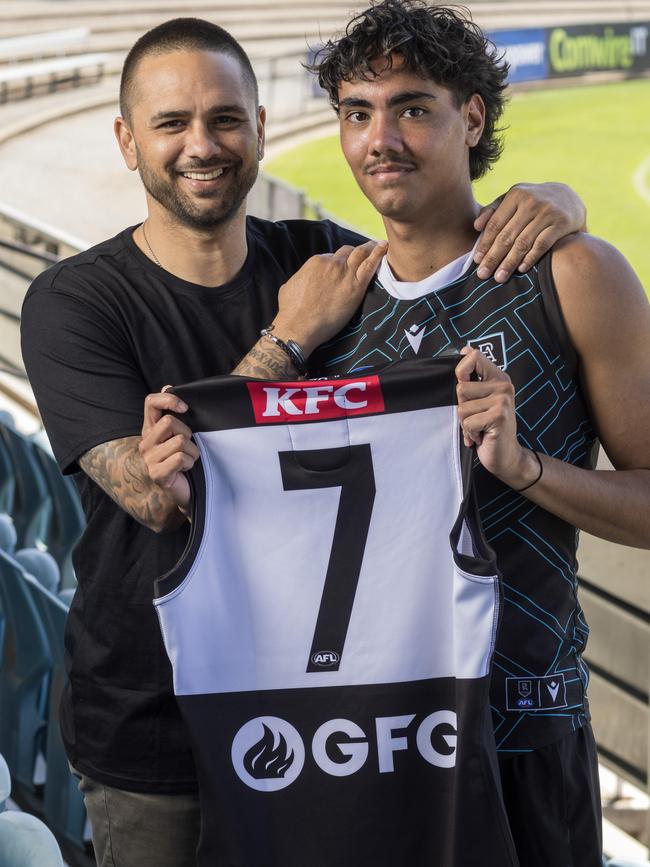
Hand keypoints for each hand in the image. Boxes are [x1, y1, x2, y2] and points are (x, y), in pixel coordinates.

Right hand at [139, 388, 199, 510]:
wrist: (187, 491)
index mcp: (150, 429)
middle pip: (170, 422)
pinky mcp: (156, 474)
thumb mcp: (181, 434)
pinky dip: (190, 463)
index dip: (168, 399)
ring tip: (188, 461)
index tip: (185, 407)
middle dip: (188, 434)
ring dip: (193, 452)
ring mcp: (148, 459)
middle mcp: (145, 442)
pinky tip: (185, 470)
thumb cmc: (185, 460)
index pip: (150, 402)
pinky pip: (181, 458)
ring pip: (180, 441)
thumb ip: (175, 413)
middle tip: (188, 447)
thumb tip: (167, 385)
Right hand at [273, 240, 387, 355]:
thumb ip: (301, 277)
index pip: (333, 256)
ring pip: (361, 254)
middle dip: (356, 252)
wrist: (299, 326)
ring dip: (370, 248)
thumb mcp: (290, 285)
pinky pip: (370, 266)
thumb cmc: (291, 310)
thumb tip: (303, 277)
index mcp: (316, 262)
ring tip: (379, 245)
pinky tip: (384, 247)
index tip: (344, 266)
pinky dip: (379, 254)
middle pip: (349, 252)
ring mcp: (345, 274)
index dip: (339, 261)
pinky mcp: (356, 287)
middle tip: (365, 252)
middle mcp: (332, 264)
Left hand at [456, 348, 538, 488]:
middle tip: (477, 417)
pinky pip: (467, 423)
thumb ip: (472, 378)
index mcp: (498, 378)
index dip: (461, 371)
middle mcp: (503, 386)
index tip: (467, 388)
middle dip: (462, 408)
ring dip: (466, 424)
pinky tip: (482, 436)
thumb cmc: (488, 427)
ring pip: (461, 408)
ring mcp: (503, 401)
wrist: (506, 456)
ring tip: (480, 427)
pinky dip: (470, 434)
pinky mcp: (499, 416)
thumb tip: (464, 349)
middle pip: (460, 388)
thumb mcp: (480, 400)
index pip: (473, 356)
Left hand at [473, 182, 586, 282]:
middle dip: (493, 257)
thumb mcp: (514, 200)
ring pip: (523, 242)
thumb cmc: (532, 202)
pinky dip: (531, 258)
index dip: (484, 244)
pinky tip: (521, 269)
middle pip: (507, 235)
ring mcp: (547, 212)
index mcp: (515, 195)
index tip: (476, 261)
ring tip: (499, 278)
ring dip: (509, 262)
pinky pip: (542, 244)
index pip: (495, 224)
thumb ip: (493, 211)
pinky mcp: (562, 223)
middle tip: (483, 275)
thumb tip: (475, 226)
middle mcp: (531, 202)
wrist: (568, 198)